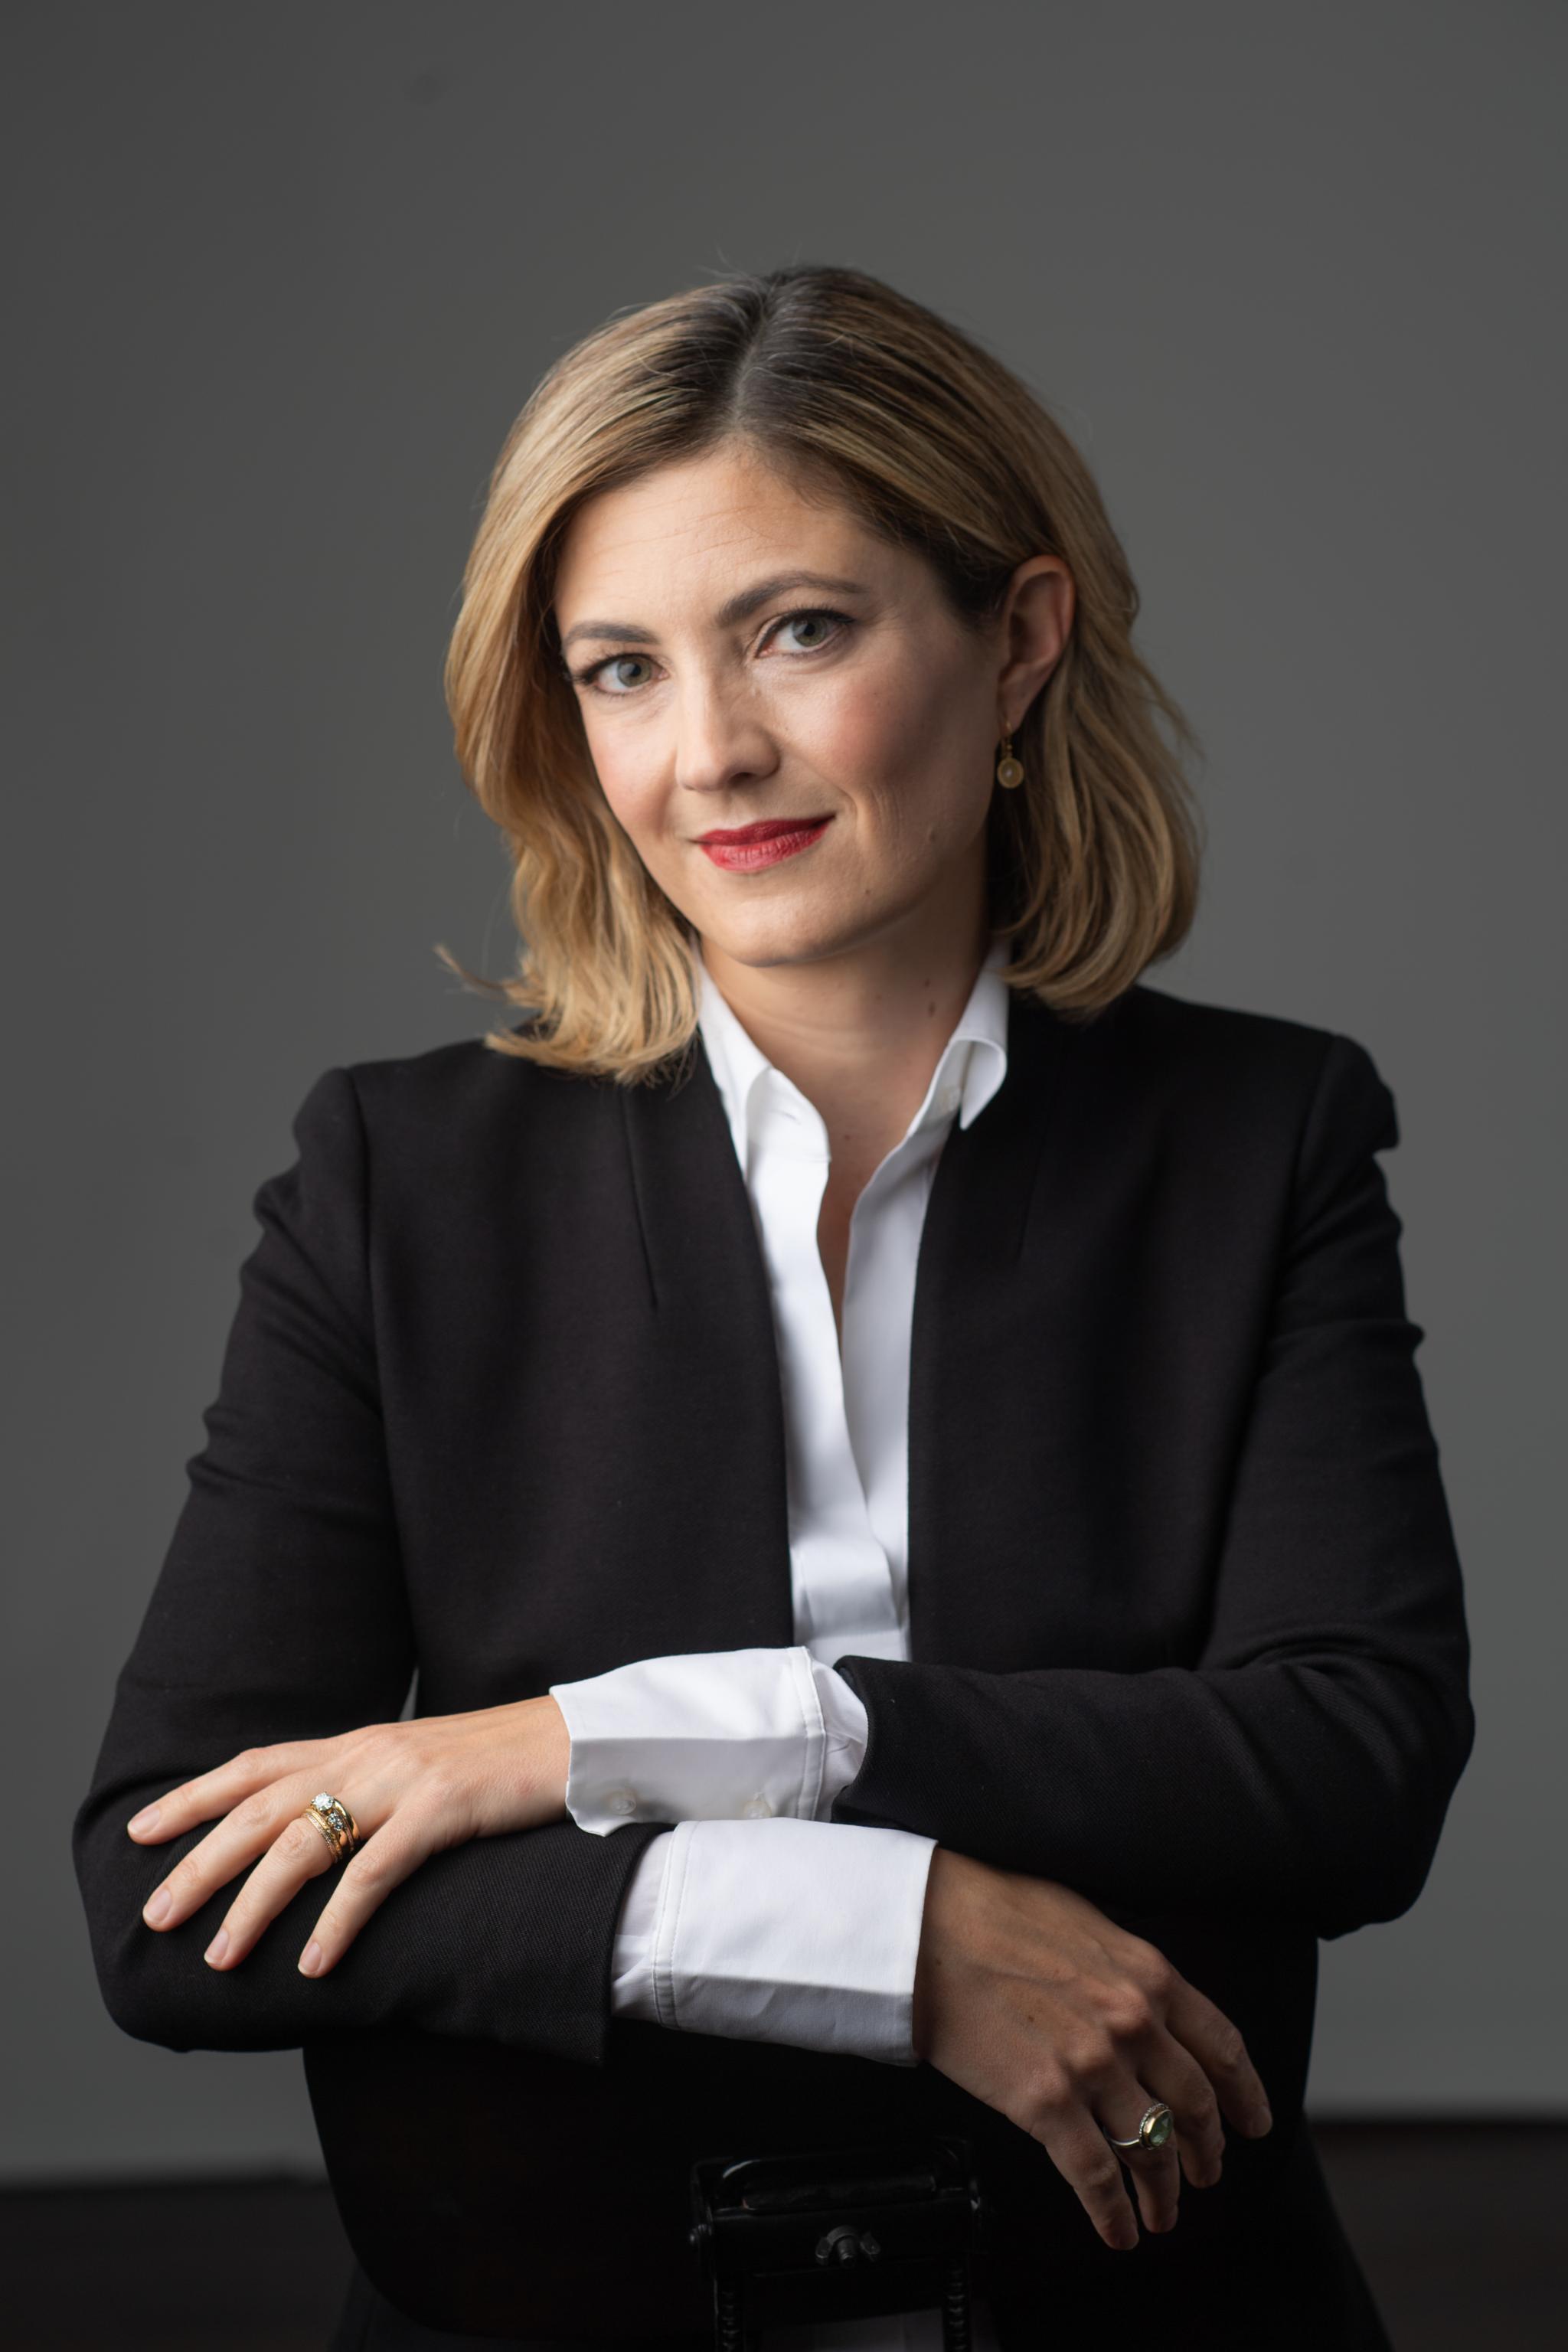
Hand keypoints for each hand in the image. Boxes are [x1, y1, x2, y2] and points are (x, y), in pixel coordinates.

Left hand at [126, 1697, 570, 1979]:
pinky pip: (374, 1873)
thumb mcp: (420, 1766)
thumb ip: (368, 1788)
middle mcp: (368, 1754)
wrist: (577, 1741)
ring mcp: (403, 1780)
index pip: (254, 1765)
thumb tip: (320, 1831)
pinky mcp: (443, 1809)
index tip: (141, 1831)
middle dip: (199, 1862)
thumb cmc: (503, 1764)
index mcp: (358, 1742)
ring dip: (252, 1904)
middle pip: (259, 1809)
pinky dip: (336, 1921)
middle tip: (156, 1914)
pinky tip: (312, 1964)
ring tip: (218, 1958)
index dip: (193, 1797)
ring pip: (302, 1843)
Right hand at [911, 1849, 1272, 2251]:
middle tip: (1206, 2173)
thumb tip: (1143, 2005)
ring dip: (1163, 2193)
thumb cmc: (991, 1914)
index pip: (1222, 2048)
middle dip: (1206, 2151)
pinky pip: (1096, 2176)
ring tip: (1161, 2213)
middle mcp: (1133, 2023)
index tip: (1252, 2122)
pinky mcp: (1046, 2104)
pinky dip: (1113, 2213)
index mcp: (1149, 1975)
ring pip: (1152, 2150)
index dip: (1245, 2095)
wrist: (925, 1929)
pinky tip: (1117, 2229)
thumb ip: (1125, 1970)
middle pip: (1194, 2107)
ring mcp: (1093, 2067)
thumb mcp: (1084, 1924)